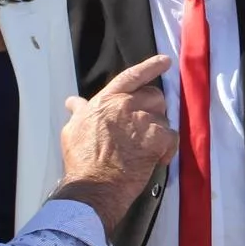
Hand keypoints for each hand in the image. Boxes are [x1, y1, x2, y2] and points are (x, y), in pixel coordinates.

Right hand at [55, 55, 176, 233]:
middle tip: (147, 128)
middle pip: (154, 96)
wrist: (93, 185)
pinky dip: (167, 149)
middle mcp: (126, 105)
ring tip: (145, 148)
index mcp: (107, 100)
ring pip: (164, 118)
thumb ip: (79, 111)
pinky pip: (172, 138)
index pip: (132, 76)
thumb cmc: (81, 160)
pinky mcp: (156, 138)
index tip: (165, 61)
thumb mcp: (73, 129)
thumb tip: (73, 102)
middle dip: (154, 110)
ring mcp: (142, 120)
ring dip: (159, 132)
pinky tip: (158, 159)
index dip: (150, 66)